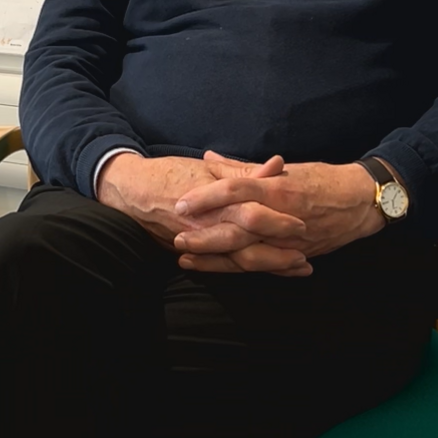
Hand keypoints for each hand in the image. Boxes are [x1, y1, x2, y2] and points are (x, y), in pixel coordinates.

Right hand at [98, 153, 306, 272]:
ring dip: (269, 267)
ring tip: (295, 268)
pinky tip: (264, 272)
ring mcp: (200, 244)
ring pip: (239, 263)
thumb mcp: (208, 169)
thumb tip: (277, 166)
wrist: (131, 191)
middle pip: (250, 248)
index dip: (279, 221)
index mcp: (216, 203)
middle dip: (279, 255)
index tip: (303, 223)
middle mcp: (209, 228)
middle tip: (305, 256)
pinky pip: (223, 267)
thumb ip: (244, 172)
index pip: (255, 215)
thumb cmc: (170, 173)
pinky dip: (245, 270)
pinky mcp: (193, 253)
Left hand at [171, 153, 385, 272]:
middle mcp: (282, 217)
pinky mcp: (297, 256)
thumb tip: (208, 159)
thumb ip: (243, 168)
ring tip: (187, 260)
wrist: (362, 202)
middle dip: (205, 237)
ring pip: (248, 255)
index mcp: (278, 189)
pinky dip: (240, 270)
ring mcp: (290, 241)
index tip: (182, 202)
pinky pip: (265, 267)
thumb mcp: (284, 168)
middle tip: (177, 238)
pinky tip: (218, 271)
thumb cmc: (321, 179)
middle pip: (238, 229)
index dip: (207, 197)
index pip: (236, 190)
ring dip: (215, 260)